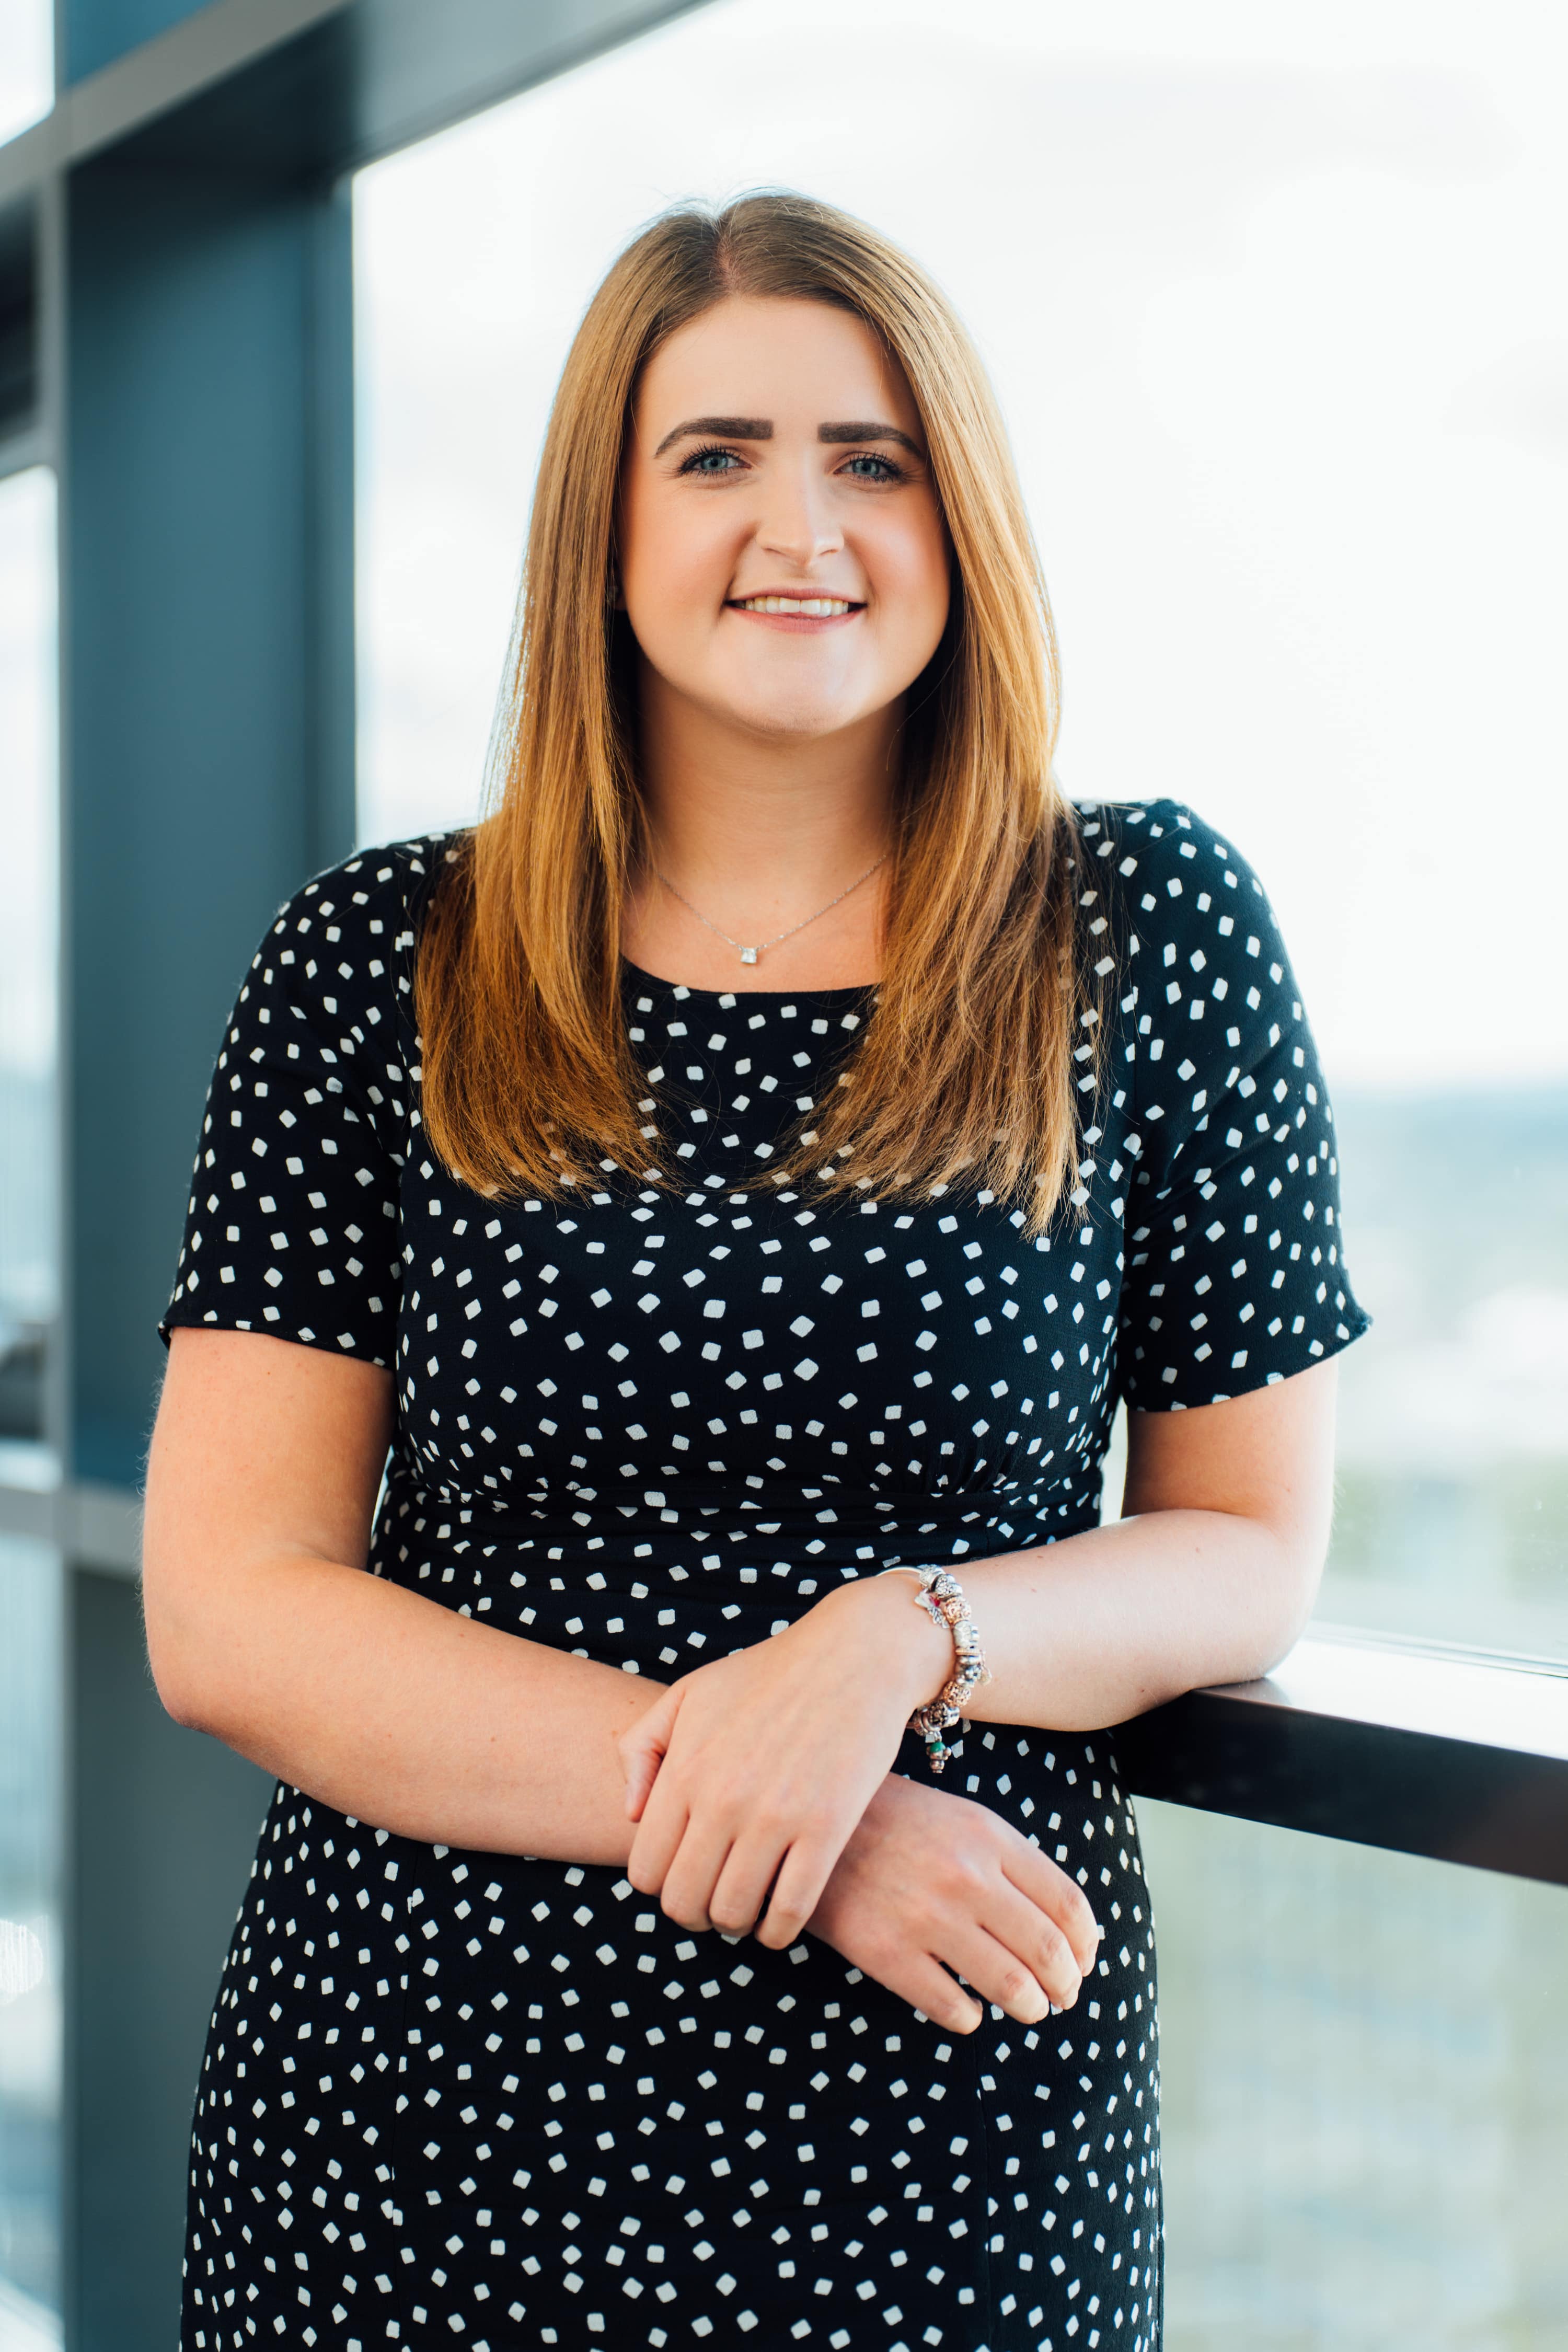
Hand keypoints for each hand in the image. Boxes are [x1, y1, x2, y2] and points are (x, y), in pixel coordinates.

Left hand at [617, 1575, 951, 1947]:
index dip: (660, 1885)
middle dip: (693, 1913)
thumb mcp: (688, 1692)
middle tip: (713, 1898)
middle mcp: (722, 1799)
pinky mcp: (826, 1829)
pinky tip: (780, 1917)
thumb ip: (641, 1748)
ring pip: (732, 1914)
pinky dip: (778, 1930)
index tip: (684, 1873)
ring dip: (735, 1923)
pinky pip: (789, 1911)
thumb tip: (630, 1817)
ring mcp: (775, 1817)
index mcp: (684, 1769)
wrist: (855, 1654)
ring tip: (747, 1904)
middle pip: (683, 1903)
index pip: (645, 1871)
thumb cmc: (768, 1673)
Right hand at [806, 1772, 1101, 2032]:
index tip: (1084, 1964)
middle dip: (1065, 1986)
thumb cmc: (897, 1822)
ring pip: (1010, 1986)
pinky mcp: (886, 1952)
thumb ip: (1013, 1863)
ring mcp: (926, 1916)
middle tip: (1062, 1997)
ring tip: (1027, 2009)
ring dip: (1029, 2007)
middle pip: (1046, 1951)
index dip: (1086, 1946)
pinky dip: (971, 2019)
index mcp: (989, 1838)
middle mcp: (965, 1877)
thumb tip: (1068, 1928)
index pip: (1067, 1906)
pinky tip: (968, 2011)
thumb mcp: (963, 1820)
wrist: (812, 1823)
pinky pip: (953, 2008)